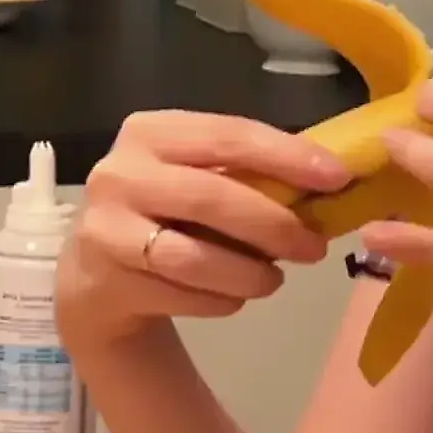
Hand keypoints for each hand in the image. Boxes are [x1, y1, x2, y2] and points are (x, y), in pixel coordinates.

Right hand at [60, 110, 352, 355]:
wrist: (95, 276)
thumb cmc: (165, 213)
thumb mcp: (196, 177)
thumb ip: (249, 173)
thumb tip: (330, 182)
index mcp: (150, 132)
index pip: (227, 134)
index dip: (286, 155)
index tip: (337, 177)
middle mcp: (119, 173)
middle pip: (212, 196)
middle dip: (274, 224)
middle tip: (316, 247)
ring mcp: (106, 229)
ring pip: (194, 257)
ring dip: (249, 273)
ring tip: (273, 279)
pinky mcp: (106, 281)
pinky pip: (181, 295)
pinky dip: (220, 300)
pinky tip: (232, 296)